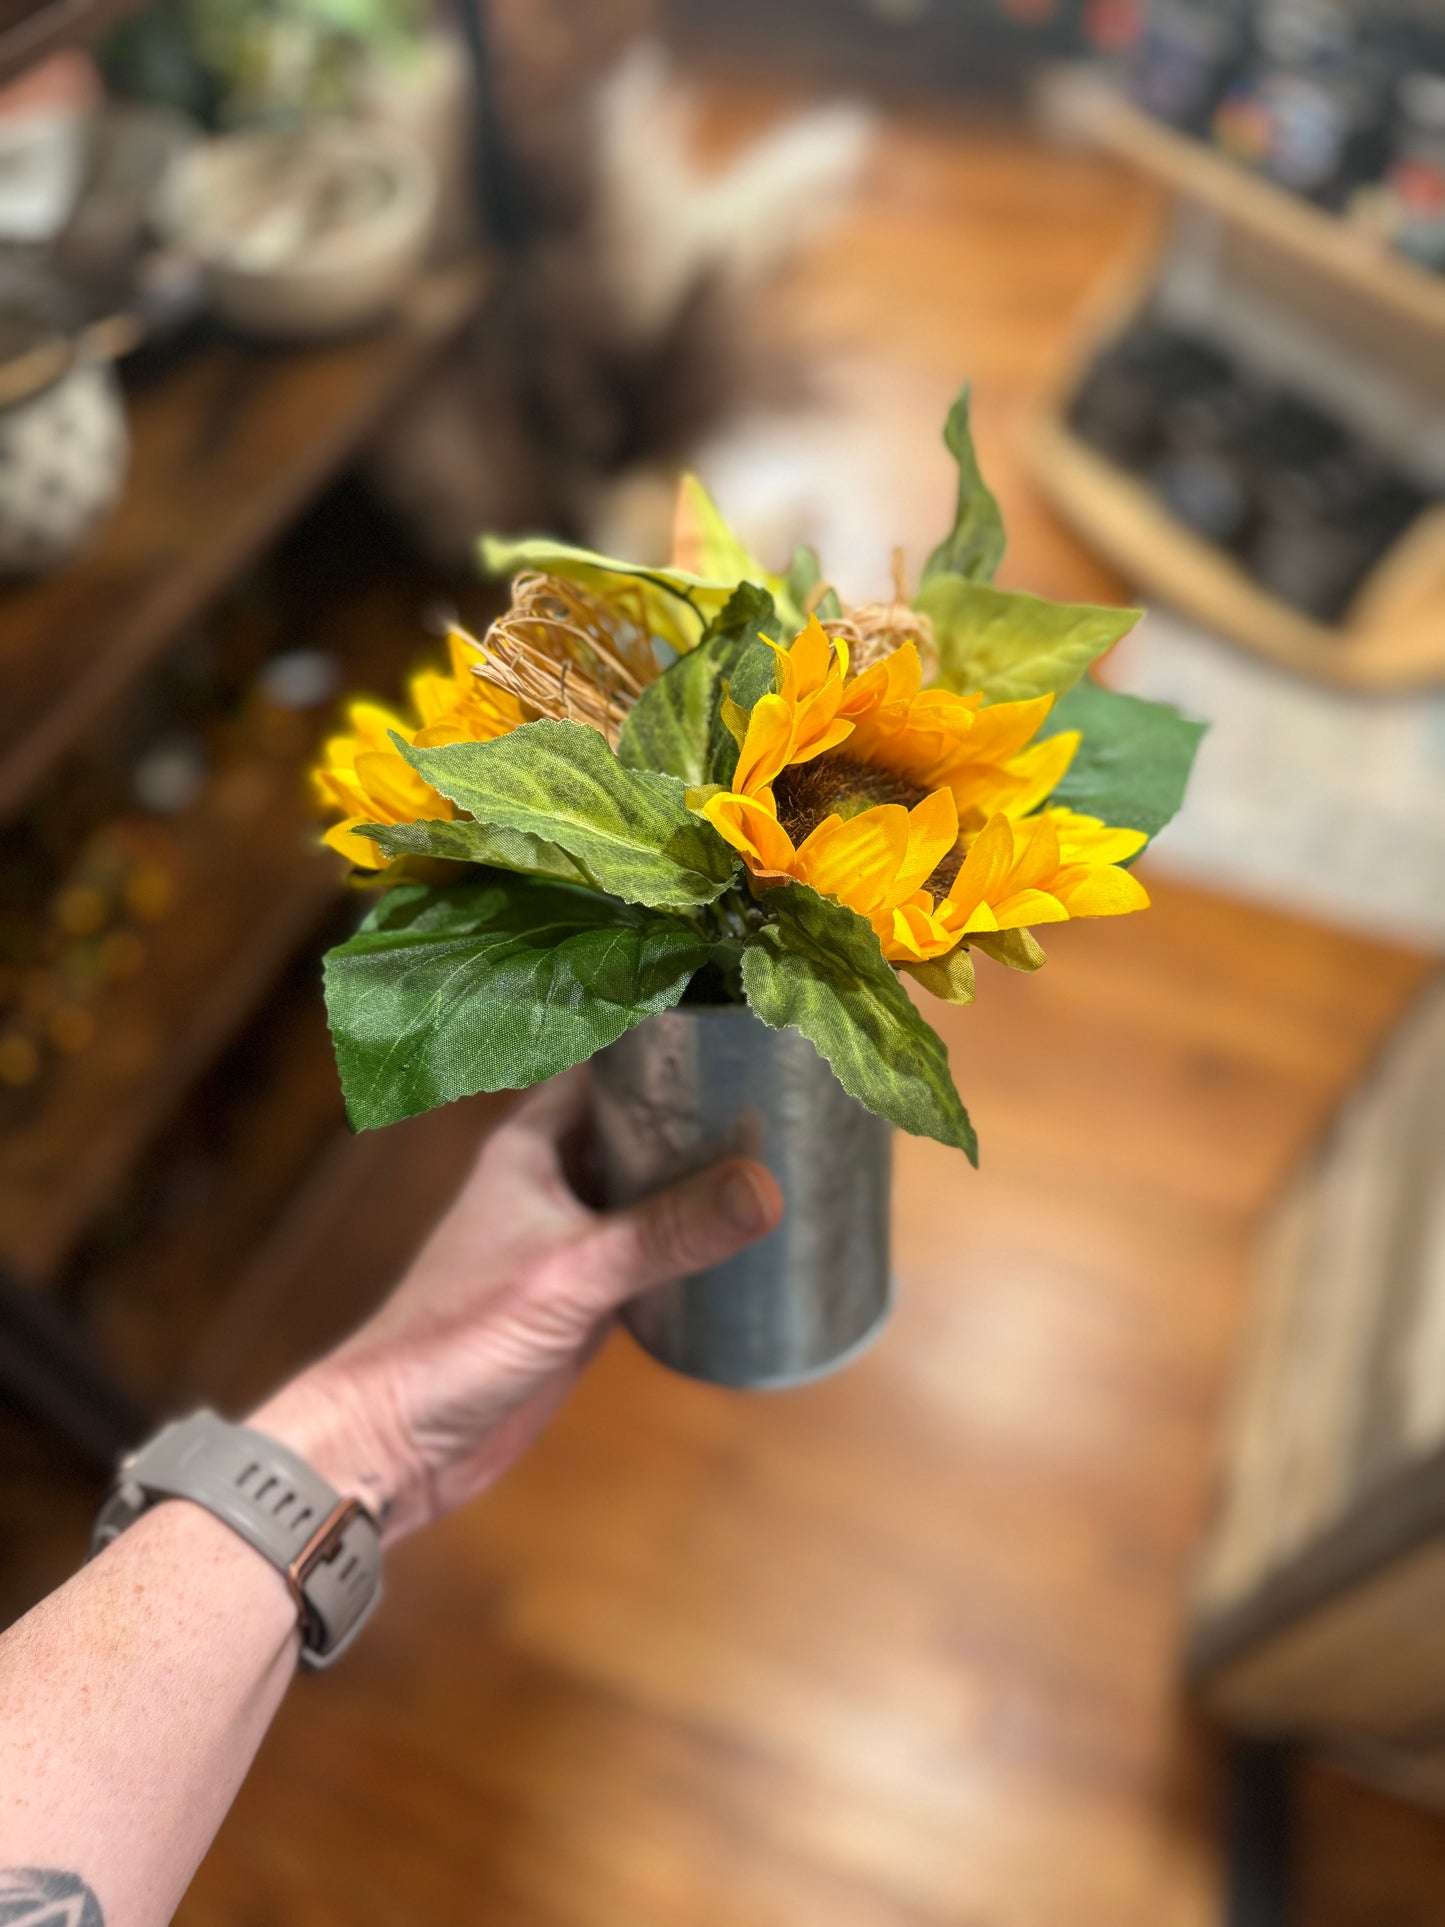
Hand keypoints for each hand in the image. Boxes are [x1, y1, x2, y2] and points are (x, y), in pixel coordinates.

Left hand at [249, 1069, 781, 1540]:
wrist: (399, 1439)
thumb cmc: (454, 1338)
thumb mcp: (573, 1274)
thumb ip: (667, 1231)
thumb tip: (764, 1190)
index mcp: (531, 1141)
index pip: (609, 1063)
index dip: (670, 1042)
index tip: (744, 1028)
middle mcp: (551, 1177)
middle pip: (638, 1123)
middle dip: (702, 1112)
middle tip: (787, 1098)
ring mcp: (568, 1237)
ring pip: (646, 1188)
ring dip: (699, 1179)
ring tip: (785, 1158)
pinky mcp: (582, 1295)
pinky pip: (648, 1250)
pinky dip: (689, 1241)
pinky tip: (742, 1242)